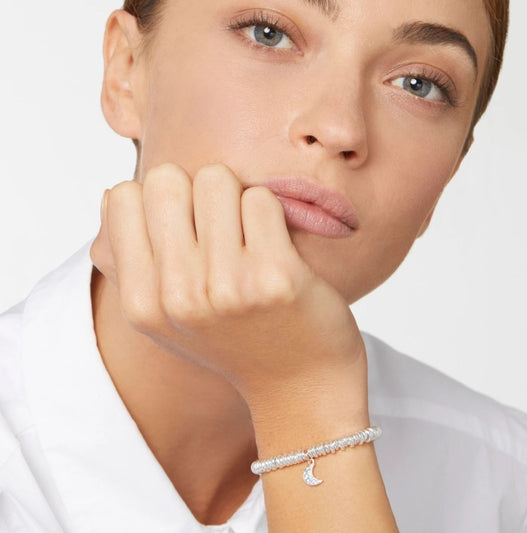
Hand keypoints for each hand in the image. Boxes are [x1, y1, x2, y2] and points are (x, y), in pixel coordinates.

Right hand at [90, 163, 366, 404]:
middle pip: (167, 179)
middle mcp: (177, 296)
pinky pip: (260, 199)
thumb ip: (130, 260)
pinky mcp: (275, 277)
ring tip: (249, 240)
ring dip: (237, 200)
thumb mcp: (166, 317)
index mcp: (142, 303)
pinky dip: (271, 214)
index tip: (185, 229)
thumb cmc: (235, 339)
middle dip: (195, 193)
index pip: (122, 196)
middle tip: (221, 229)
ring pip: (217, 180)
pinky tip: (278, 248)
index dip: (158, 202)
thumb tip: (109, 195)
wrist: (298, 382)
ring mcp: (226, 287)